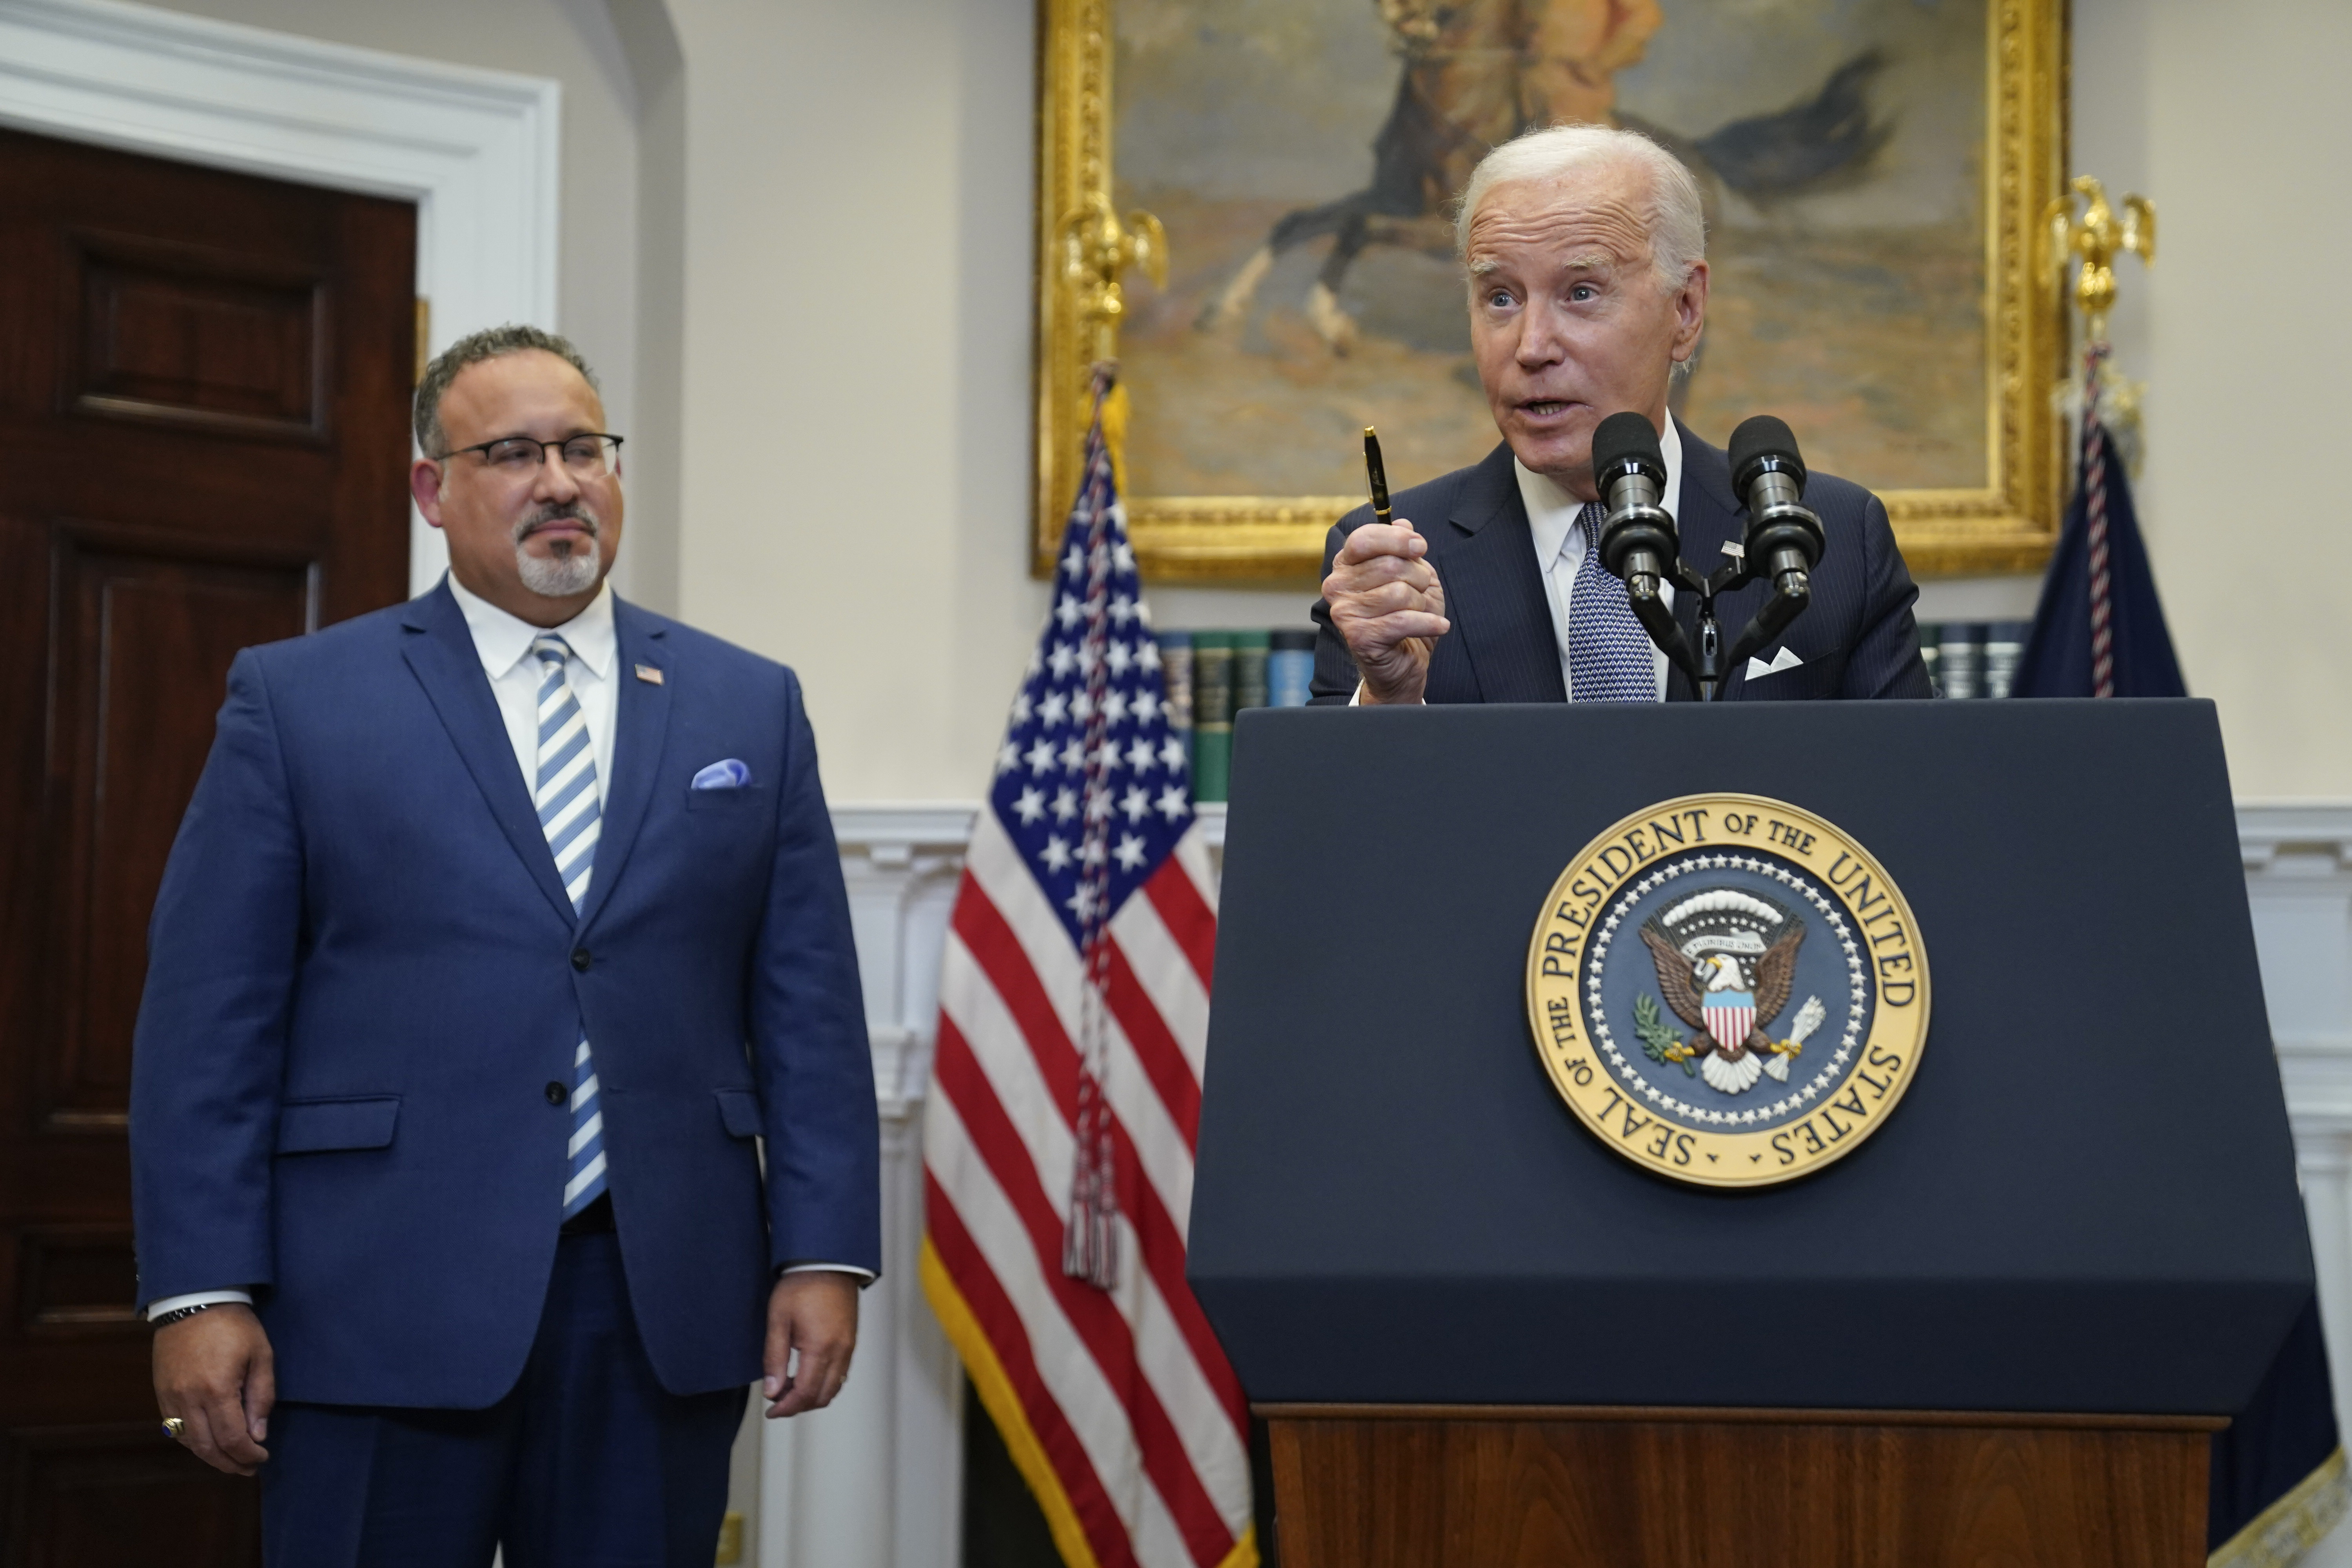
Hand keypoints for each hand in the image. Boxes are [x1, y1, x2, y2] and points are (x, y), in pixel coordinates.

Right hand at [153, 1305, 273, 1475]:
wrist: (195, 1300)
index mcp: (217, 1390)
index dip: (248, 1454)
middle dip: (230, 1463)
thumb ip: (260, 1397)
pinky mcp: (161, 1392)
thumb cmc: (235, 1325)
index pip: (233, 1438)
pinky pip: (174, 1428)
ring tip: (231, 1461)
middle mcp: (189, 1399)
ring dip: (210, 1457)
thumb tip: (258, 1435)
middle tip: (248, 1468)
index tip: (262, 1457)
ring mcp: (171, 1397)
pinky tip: (209, 1443)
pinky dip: (192, 1442)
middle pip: (208, 1448)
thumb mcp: (261, 1355)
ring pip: (188, 1442)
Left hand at [763, 1271, 858, 1417]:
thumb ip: (774, 1359)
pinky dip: (825, 1383)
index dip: (786, 1408)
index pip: (805, 1393)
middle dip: (799, 1406)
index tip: (771, 1410)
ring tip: (790, 1388)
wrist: (827, 1262)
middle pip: (822, 1396)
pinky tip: (807, 1374)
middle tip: (778, 1401)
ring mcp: (849, 1346)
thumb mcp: (778, 1320)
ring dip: (813, 1396)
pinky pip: (841, 1373)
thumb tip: (772, 1391)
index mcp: (820, 1348)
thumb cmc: (801, 1285)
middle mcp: (840, 1351)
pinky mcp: (851, 1340)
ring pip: (835, 1388)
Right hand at [1322, 520, 1449, 703]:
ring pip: (1399, 593)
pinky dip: (1429, 623)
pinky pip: (1404, 620)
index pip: (1365, 538)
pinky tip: (1437, 626)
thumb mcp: (1410, 575)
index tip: (1420, 547)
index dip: (1397, 539)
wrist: (1402, 664)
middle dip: (1418, 577)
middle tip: (1422, 591)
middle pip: (1390, 565)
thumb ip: (1403, 548)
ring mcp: (1345, 613)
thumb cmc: (1405, 616)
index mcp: (1346, 565)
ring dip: (1421, 603)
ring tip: (1420, 612)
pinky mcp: (1360, 637)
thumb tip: (1403, 522)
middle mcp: (1337, 586)